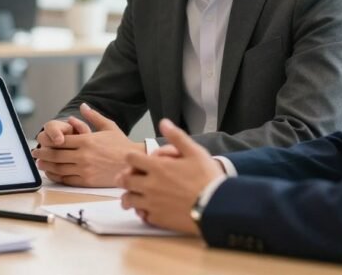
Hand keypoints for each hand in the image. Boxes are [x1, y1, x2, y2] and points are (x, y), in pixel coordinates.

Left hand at [31, 103, 143, 186]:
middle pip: (56, 154)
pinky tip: (51, 174)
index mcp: (87, 140)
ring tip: (39, 163)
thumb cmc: (121, 144)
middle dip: (43, 153)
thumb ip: (93, 116)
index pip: (61, 140)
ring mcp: (85, 169)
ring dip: (46, 166)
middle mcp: (83, 155)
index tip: (41, 140)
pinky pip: (67, 179)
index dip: (48, 141)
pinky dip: (56, 176)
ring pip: (59, 168)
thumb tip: (82, 106)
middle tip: (35, 153)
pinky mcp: (87, 181)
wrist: (133, 164)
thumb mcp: (108, 126)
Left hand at [116, 119, 223, 233]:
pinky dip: (142, 212)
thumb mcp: (195, 152)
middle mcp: (150, 185)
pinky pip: (142, 216)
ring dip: (128, 197)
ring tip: (132, 197)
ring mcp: (152, 204)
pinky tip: (147, 210)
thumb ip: (176, 137)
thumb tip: (163, 122)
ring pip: (129, 200)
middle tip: (126, 178)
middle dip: (124, 177)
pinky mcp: (158, 219)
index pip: (131, 159)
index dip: (132, 158)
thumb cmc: (207, 178)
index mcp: (157, 168)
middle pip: (124, 180)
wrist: (216, 207)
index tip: (136, 161)